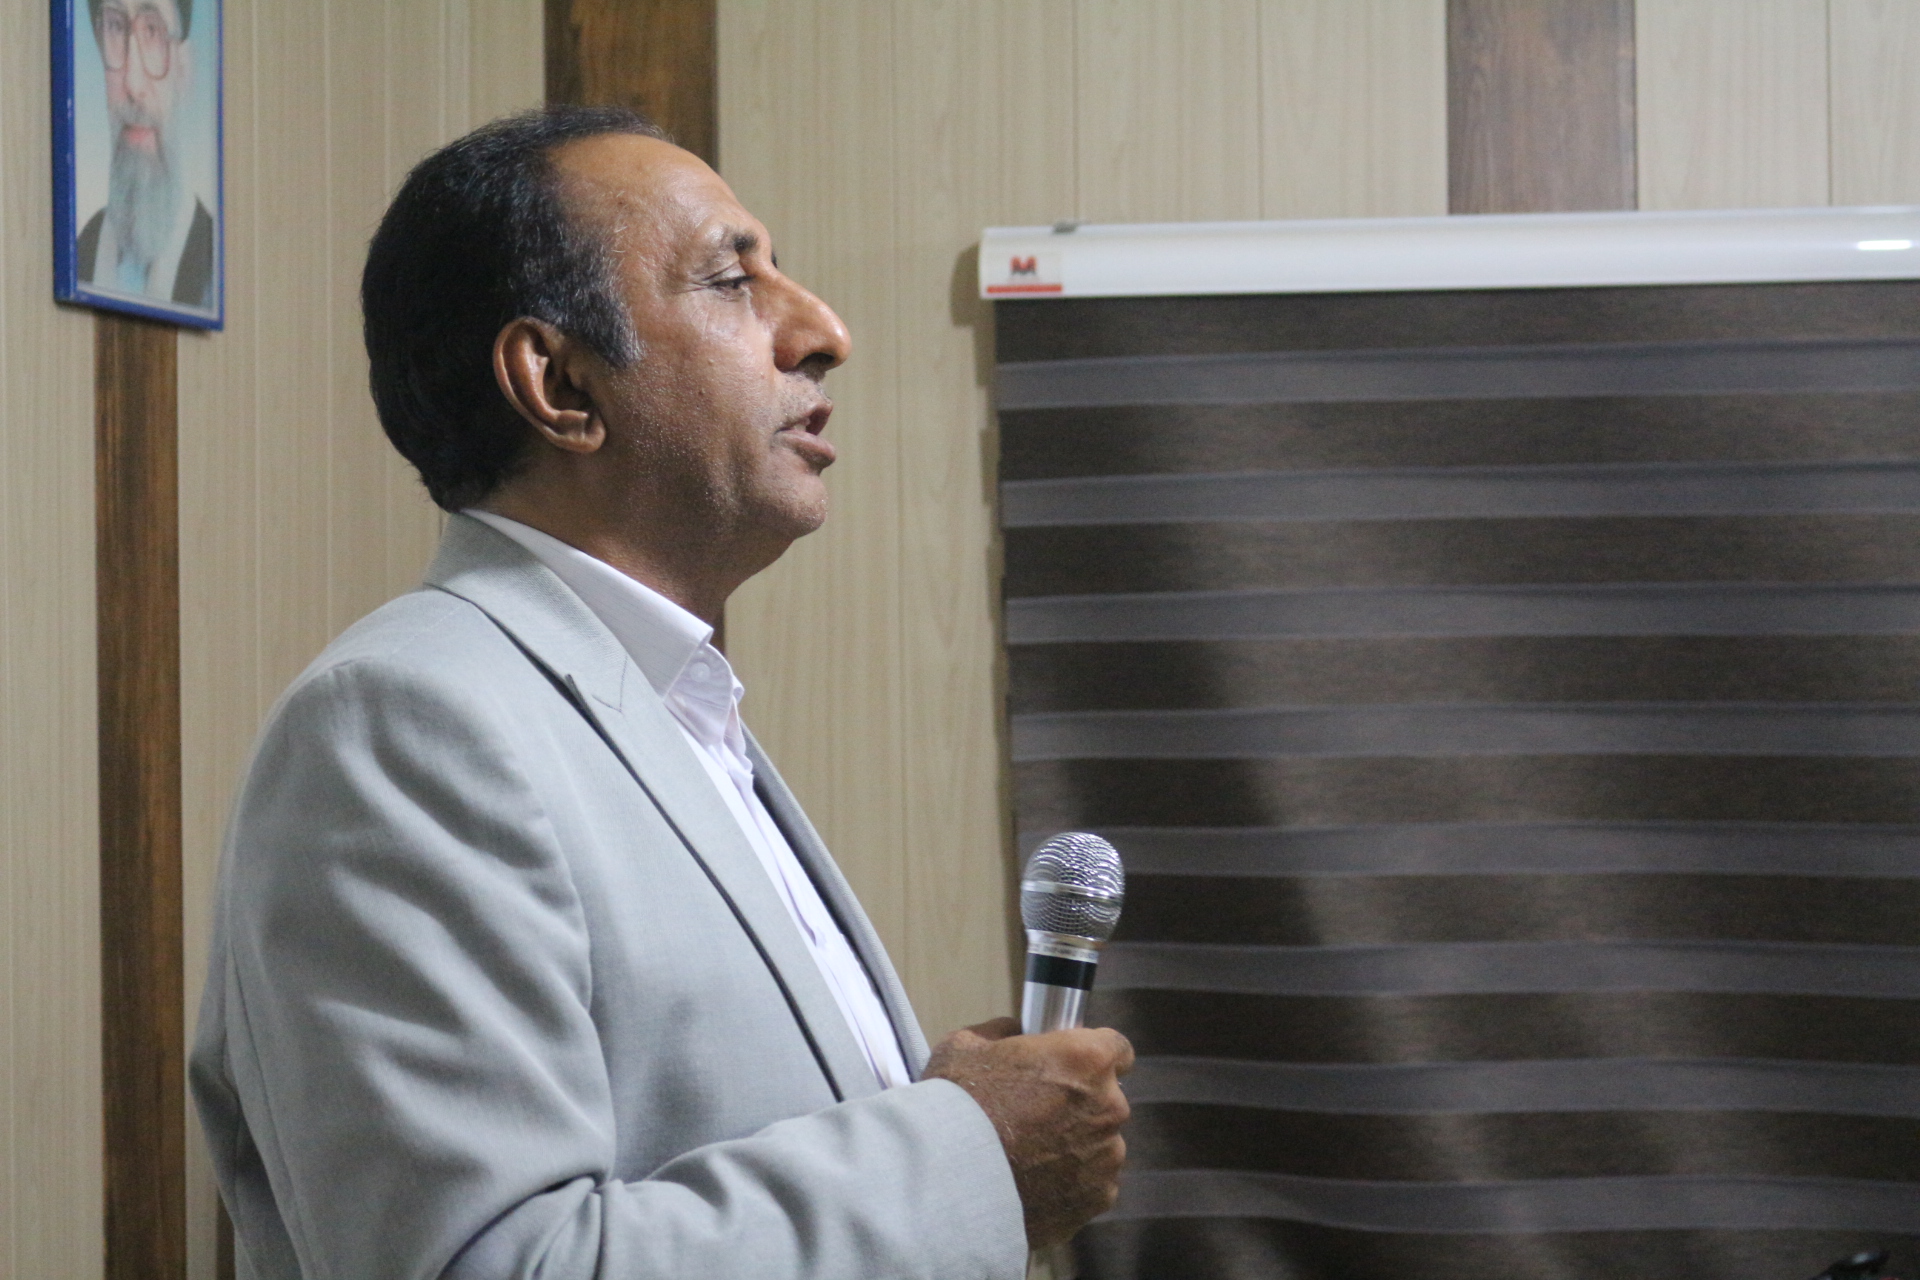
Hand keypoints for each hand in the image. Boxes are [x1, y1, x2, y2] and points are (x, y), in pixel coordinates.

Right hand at [923, 1016, 1132, 1248]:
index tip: (1075, 1067)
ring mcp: (1106, 1156)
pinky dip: (1069, 1184)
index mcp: (1085, 1060)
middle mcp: (1108, 1107)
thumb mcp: (966, 1046)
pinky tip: (1035, 1183)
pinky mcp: (1097, 1198)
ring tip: (1029, 1156)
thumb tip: (1012, 1033)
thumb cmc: (959, 1107)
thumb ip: (1002, 1033)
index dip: (1094, 1057)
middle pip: (1106, 1100)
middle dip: (1078, 1105)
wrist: (949, 1181)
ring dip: (1074, 1145)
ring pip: (1099, 1145)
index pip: (1118, 1049)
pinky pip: (1091, 1184)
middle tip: (1035, 1115)